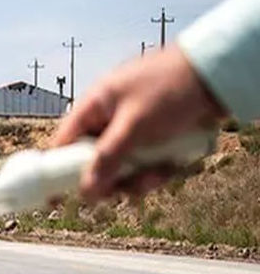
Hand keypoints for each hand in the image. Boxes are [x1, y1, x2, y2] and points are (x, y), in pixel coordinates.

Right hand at [51, 46, 225, 198]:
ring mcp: (133, 128)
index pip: (64, 143)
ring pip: (122, 166)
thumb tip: (85, 191)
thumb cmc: (171, 87)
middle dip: (112, 178)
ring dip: (138, 177)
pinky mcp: (155, 137)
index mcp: (94, 106)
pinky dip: (155, 170)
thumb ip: (107, 159)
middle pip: (94, 161)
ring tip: (158, 176)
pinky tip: (170, 168)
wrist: (217, 74)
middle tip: (125, 190)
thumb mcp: (135, 126)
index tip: (56, 199)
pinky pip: (144, 163)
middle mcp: (109, 118)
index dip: (57, 171)